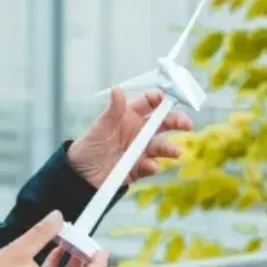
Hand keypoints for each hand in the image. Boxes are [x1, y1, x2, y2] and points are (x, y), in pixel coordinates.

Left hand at [67, 87, 192, 189]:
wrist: (79, 177)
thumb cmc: (86, 148)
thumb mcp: (99, 128)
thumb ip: (112, 111)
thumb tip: (116, 89)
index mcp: (127, 117)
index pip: (148, 103)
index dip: (160, 98)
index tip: (170, 97)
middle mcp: (137, 132)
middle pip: (162, 123)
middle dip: (176, 121)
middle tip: (187, 124)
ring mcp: (139, 150)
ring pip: (161, 146)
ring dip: (169, 148)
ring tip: (175, 152)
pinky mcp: (138, 169)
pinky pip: (151, 166)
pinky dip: (153, 166)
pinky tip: (150, 166)